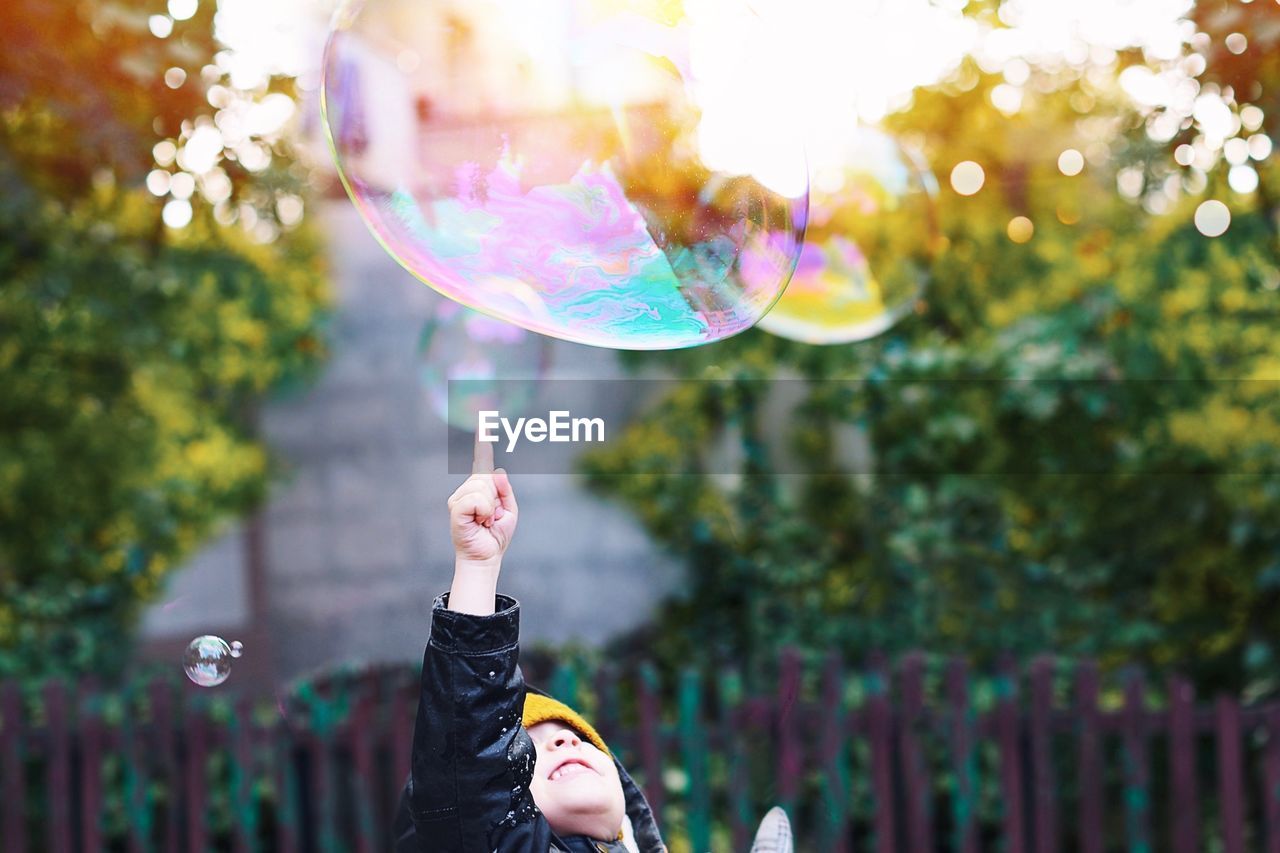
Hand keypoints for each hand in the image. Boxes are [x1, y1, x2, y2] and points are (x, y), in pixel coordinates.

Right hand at [447, 436, 517, 569]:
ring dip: (491, 508)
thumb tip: (498, 471)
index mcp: (480, 488)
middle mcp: (467, 490)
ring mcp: (459, 498)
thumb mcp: (509, 511)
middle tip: (491, 518)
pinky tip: (480, 522)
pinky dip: (485, 512)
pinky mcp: (456, 508)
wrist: (486, 557)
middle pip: (487, 477)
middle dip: (496, 499)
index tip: (482, 425)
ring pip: (482, 487)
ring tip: (485, 522)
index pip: (482, 462)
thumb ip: (505, 490)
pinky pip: (477, 499)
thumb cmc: (496, 536)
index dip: (482, 444)